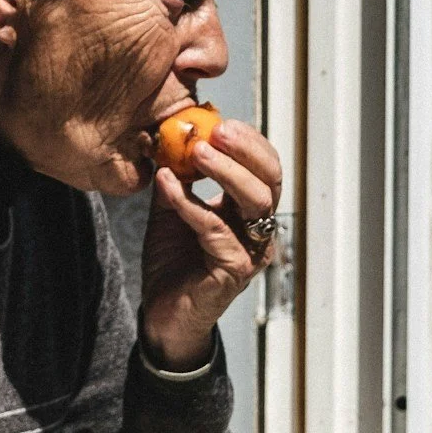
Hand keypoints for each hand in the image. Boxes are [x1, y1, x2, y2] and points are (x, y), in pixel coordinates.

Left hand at [139, 115, 282, 368]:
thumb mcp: (173, 207)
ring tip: (195, 151)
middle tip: (216, 129)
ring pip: (253, 204)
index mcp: (251, 211)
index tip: (220, 119)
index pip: (265, 168)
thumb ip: (177, 175)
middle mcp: (259, 230)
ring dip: (225, 172)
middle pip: (269, 181)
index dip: (249, 142)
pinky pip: (215, 230)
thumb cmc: (173, 260)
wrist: (162, 313)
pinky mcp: (232, 271)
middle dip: (245, 151)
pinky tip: (166, 185)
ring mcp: (251, 252)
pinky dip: (190, 204)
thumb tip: (168, 134)